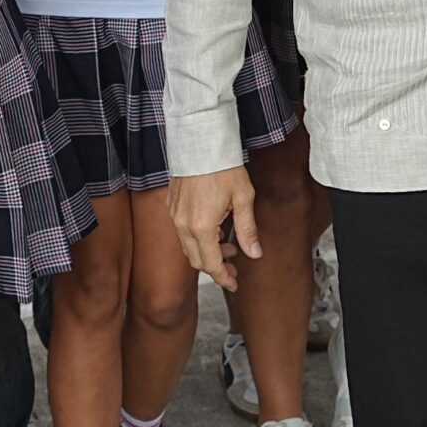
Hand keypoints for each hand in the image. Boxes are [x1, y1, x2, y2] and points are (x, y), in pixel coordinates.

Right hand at [167, 166, 261, 290]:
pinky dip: (198, 238)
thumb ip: (248, 230)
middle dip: (216, 267)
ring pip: (188, 247)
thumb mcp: (244, 199)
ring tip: (229, 246)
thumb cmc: (224, 167)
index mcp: (202, 227)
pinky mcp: (171, 206)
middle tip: (234, 266)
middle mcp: (183, 225)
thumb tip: (254, 253)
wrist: (202, 143)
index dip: (223, 278)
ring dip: (207, 252)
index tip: (233, 284)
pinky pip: (182, 232)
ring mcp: (174, 216)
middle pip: (197, 260)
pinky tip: (215, 230)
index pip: (211, 265)